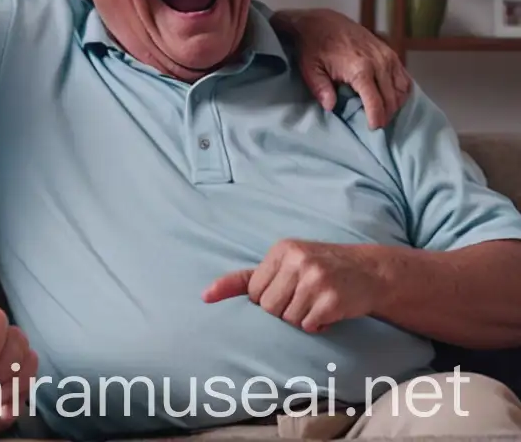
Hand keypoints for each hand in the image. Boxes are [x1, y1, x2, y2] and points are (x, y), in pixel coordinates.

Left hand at [203, 239, 381, 332]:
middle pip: (268, 308)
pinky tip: (329, 312)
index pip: (253, 292)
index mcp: (281, 250)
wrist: (372, 271)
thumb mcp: (284, 263)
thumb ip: (244, 280)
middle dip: (283, 311)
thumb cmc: (320, 268)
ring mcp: (316, 279)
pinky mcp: (332, 299)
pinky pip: (309, 326)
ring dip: (301, 319)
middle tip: (303, 299)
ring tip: (317, 303)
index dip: (267, 299)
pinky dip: (317, 325)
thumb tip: (204, 296)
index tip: (286, 291)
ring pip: (288, 319)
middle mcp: (298, 261)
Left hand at [275, 8, 410, 128]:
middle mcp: (379, 63)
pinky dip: (401, 90)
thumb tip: (331, 107)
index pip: (376, 101)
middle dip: (386, 114)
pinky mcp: (390, 52)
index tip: (373, 128)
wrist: (322, 21)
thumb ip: (321, 89)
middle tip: (376, 124)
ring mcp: (387, 56)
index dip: (376, 118)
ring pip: (402, 88)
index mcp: (360, 69)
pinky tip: (392, 97)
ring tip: (383, 112)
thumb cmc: (314, 46)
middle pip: (391, 98)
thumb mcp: (310, 68)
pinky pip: (404, 76)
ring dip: (395, 103)